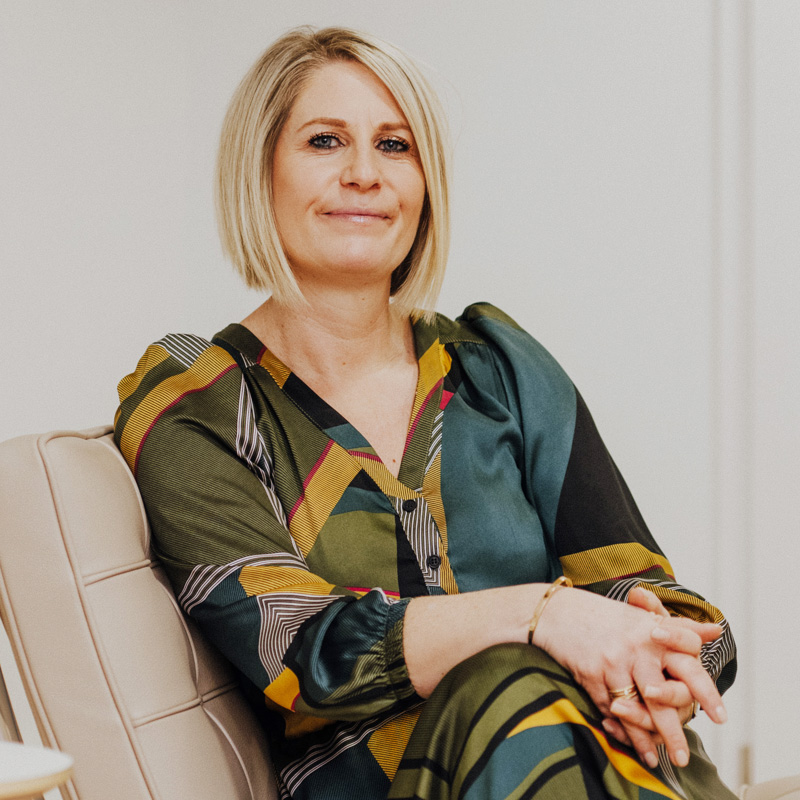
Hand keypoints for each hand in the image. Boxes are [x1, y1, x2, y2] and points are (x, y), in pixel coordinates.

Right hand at [531, 584, 724, 768]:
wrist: (557, 610)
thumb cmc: (601, 614)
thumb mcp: (641, 617)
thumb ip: (680, 628)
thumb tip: (717, 632)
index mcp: (655, 631)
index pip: (689, 663)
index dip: (705, 692)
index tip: (721, 718)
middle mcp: (638, 646)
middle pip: (665, 695)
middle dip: (675, 729)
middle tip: (684, 756)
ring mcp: (614, 661)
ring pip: (637, 708)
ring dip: (648, 739)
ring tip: (659, 760)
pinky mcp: (592, 673)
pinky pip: (610, 708)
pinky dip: (620, 729)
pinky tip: (629, 744)